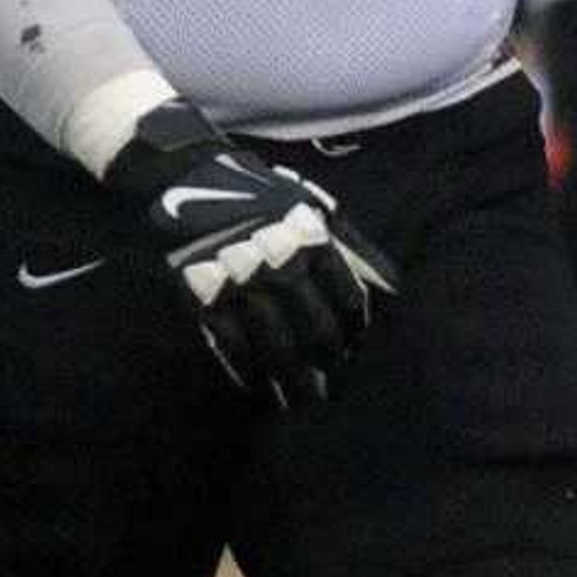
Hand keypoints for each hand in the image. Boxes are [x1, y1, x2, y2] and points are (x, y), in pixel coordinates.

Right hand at [99, 102, 400, 408]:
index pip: (349, 299)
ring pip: (275, 344)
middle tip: (334, 387)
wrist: (183, 173)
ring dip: (291, 380)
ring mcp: (239, 278)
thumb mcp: (313, 206)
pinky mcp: (201, 293)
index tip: (357, 351)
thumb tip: (393, 289)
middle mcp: (280, 260)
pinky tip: (257, 387)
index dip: (356, 331)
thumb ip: (352, 244)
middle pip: (316, 329)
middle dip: (329, 363)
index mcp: (313, 236)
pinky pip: (230, 343)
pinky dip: (245, 370)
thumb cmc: (261, 194)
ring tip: (302, 402)